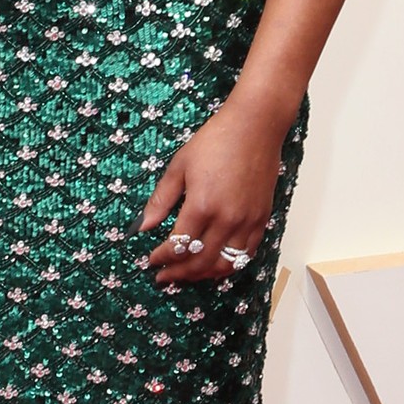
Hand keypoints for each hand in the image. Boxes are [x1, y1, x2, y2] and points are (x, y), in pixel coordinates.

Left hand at [137, 97, 290, 289]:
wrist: (255, 126)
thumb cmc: (215, 141)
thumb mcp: (179, 166)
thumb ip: (160, 200)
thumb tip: (141, 227)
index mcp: (201, 205)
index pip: (178, 246)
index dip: (161, 258)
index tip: (151, 261)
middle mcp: (226, 219)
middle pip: (199, 262)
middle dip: (178, 274)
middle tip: (163, 277)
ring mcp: (247, 222)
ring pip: (224, 264)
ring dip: (202, 275)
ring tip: (187, 275)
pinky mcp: (262, 219)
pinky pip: (245, 254)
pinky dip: (228, 265)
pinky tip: (214, 264)